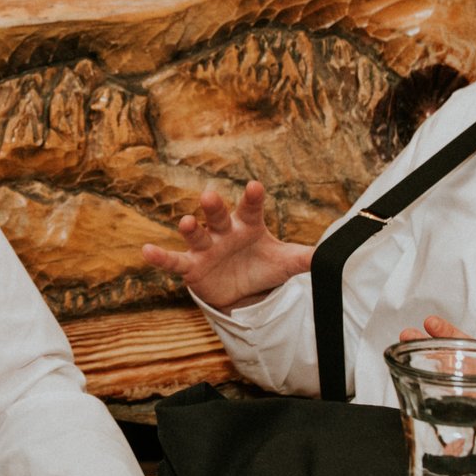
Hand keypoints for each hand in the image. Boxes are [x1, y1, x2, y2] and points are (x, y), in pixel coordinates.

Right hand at [140, 181, 314, 310]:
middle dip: (214, 207)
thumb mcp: (284, 263)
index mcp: (248, 225)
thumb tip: (329, 256)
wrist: (241, 289)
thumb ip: (303, 257)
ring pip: (196, 235)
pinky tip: (146, 251)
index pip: (251, 208)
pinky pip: (174, 261)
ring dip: (190, 228)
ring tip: (186, 222)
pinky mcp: (191, 267)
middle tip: (211, 195)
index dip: (252, 198)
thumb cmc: (261, 266)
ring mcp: (205, 248)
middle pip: (218, 216)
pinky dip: (160, 257)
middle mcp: (224, 232)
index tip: (254, 186)